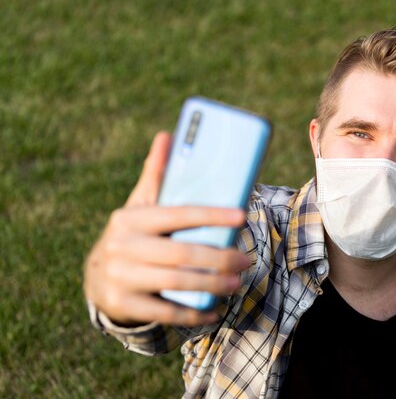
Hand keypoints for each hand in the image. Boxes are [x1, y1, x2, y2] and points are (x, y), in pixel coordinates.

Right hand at [83, 132, 250, 326]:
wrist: (96, 277)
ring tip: (237, 282)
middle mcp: (122, 246)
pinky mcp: (123, 304)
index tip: (242, 216)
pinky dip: (193, 313)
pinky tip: (214, 310)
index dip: (212, 215)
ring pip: (177, 282)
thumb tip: (167, 134)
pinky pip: (165, 312)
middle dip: (220, 257)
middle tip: (246, 260)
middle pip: (182, 252)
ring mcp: (120, 277)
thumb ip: (155, 175)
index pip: (178, 214)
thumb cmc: (132, 235)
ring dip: (213, 284)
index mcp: (131, 218)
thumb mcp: (139, 205)